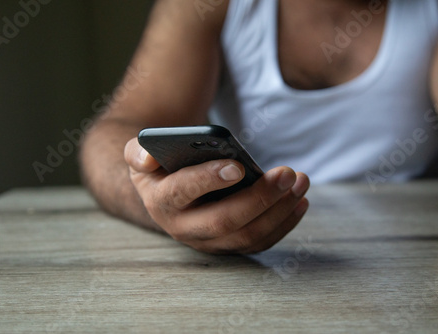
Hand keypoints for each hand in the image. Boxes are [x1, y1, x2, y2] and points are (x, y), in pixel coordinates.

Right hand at [124, 138, 309, 253]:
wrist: (166, 195)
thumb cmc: (160, 169)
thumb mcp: (140, 155)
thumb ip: (137, 151)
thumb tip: (148, 156)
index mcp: (162, 200)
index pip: (182, 192)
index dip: (208, 179)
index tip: (238, 165)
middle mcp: (184, 227)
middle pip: (224, 221)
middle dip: (259, 199)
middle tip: (288, 174)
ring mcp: (209, 241)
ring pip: (248, 235)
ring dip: (279, 211)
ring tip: (301, 182)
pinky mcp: (229, 244)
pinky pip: (260, 242)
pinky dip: (284, 224)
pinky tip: (300, 202)